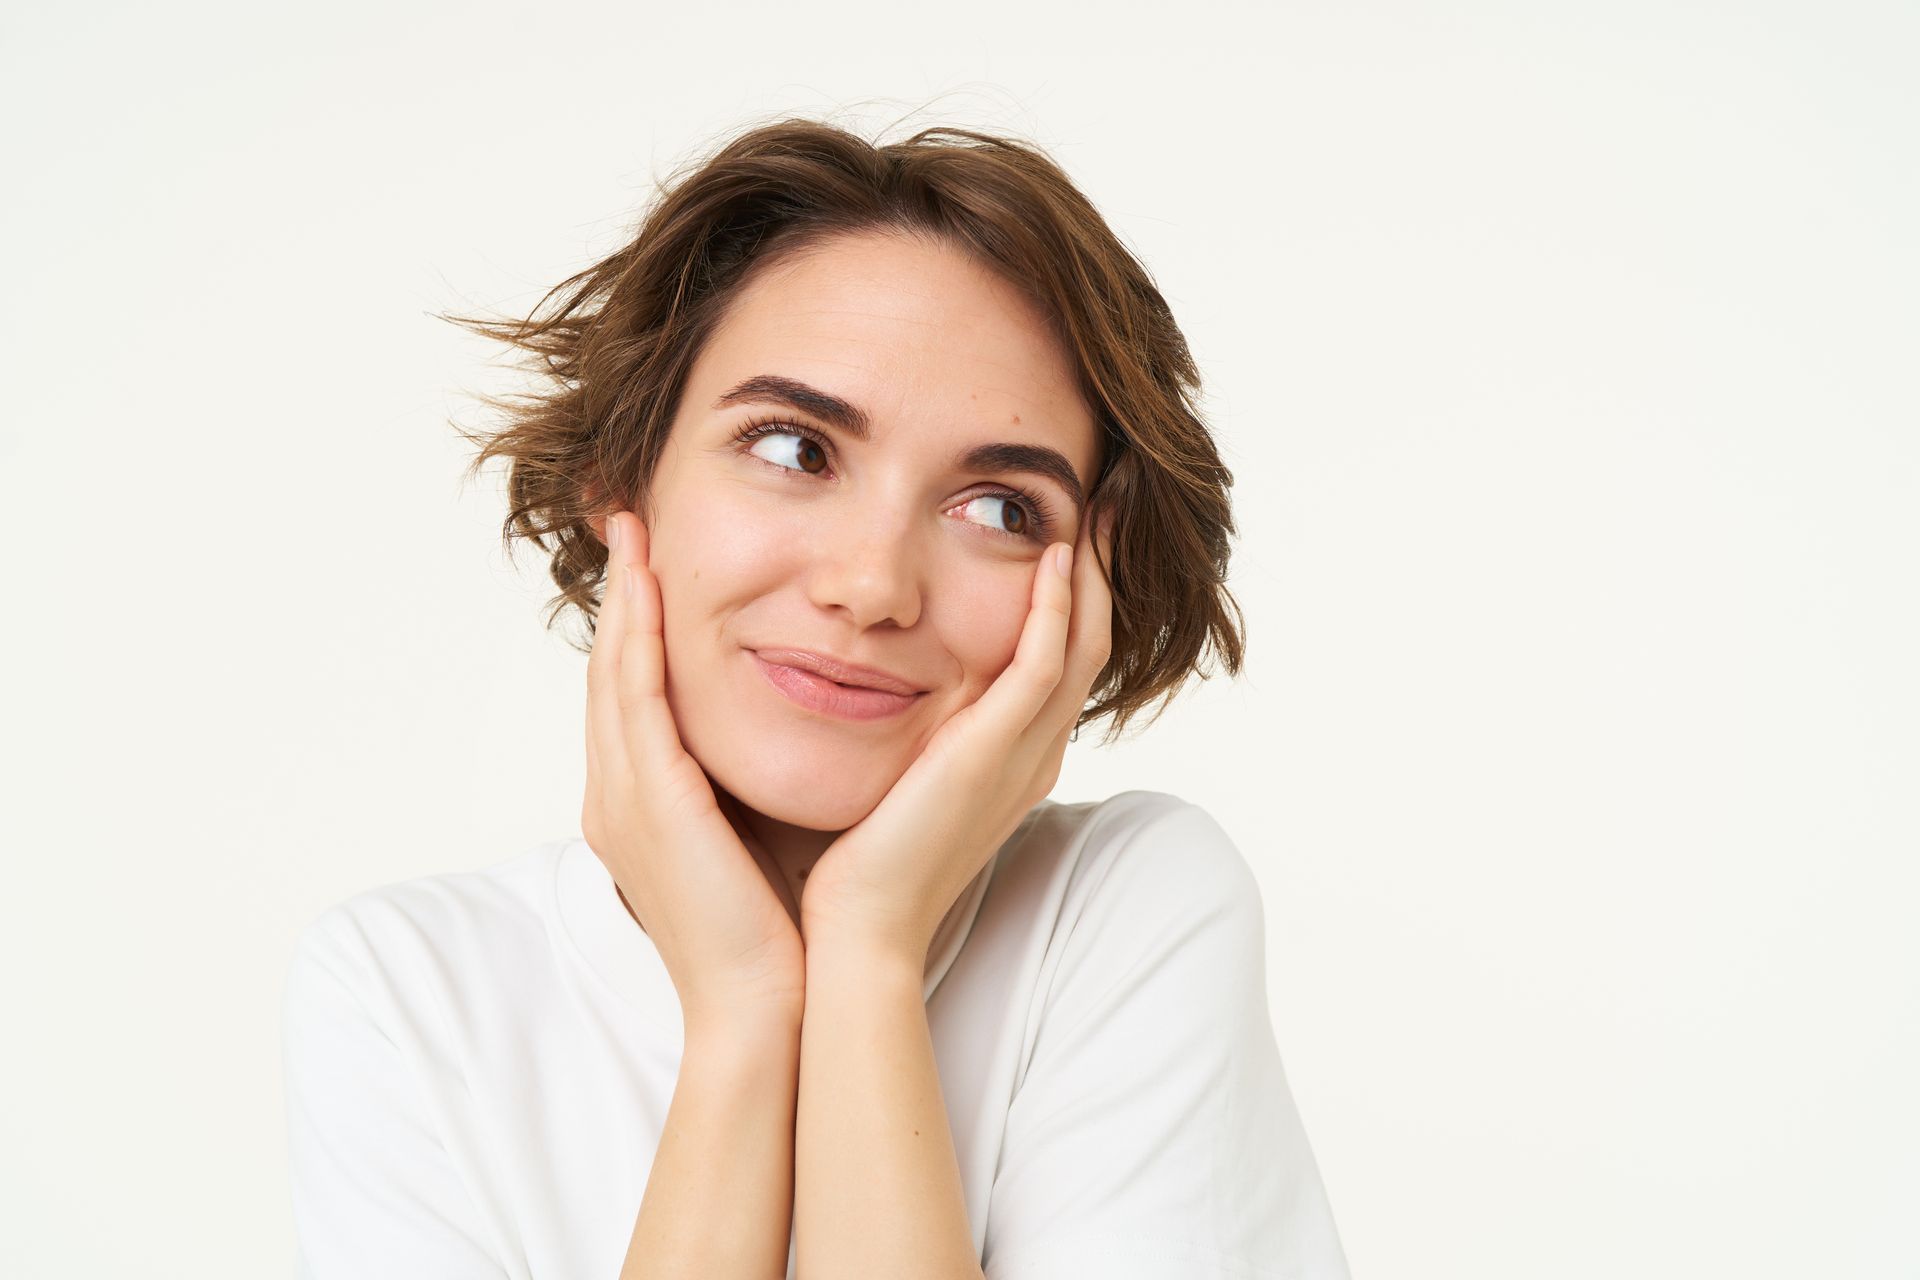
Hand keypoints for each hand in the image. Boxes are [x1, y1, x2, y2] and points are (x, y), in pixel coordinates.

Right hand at [582, 510, 806, 1031]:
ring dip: (624, 598)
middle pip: (608, 674)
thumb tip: (773, 741)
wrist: (762, 1004)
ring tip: (634, 532)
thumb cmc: (770, 932)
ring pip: (613, 674)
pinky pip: (636, 699)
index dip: (635, 629)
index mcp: (635, 809)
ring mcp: (621, 800)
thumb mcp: (747, 839)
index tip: (651, 568)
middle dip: (619, 597)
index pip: (630, 698)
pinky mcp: (649, 802)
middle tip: (627, 524)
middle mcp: (613, 798)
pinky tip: (649, 588)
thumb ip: (741, 787)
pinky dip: (638, 638)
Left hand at [798, 505, 1117, 961]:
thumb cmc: (857, 861)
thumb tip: (864, 674)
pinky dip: (1055, 608)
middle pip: (1090, 639)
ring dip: (1093, 570)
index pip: (1062, 656)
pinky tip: (1053, 556)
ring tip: (1098, 505)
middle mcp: (1033, 754)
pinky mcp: (996, 755)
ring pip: (1083, 644)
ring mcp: (1024, 756)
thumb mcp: (895, 774)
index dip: (1074, 590)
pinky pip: (1045, 666)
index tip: (1069, 528)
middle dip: (1102, 566)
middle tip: (1110, 498)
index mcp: (1014, 758)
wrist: (858, 931)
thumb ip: (905, 727)